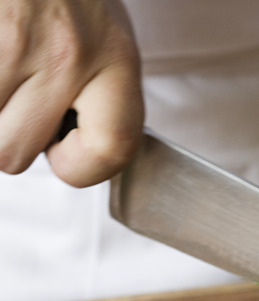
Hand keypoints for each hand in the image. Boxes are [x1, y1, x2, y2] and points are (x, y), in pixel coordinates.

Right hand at [0, 0, 143, 186]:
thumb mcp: (105, 39)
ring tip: (4, 71)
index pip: (113, 147)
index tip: (65, 156)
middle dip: (6, 135)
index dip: (83, 169)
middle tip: (14, 97)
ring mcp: (13, 41)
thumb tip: (67, 156)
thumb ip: (100, 98)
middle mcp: (67, 52)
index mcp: (114, 58)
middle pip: (13, 153)